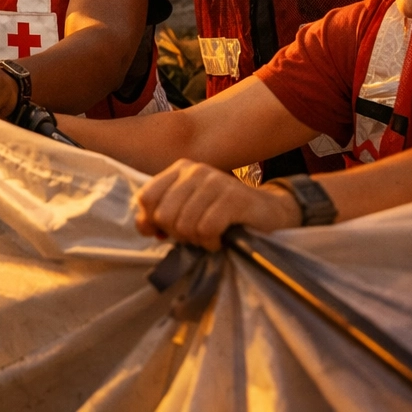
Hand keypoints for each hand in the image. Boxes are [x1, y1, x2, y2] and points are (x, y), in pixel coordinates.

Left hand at [134, 159, 300, 250]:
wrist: (268, 212)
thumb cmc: (222, 213)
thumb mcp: (187, 209)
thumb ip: (161, 215)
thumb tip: (143, 226)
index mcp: (179, 169)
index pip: (146, 197)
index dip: (152, 221)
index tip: (166, 232)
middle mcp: (195, 171)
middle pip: (163, 215)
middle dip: (177, 234)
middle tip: (195, 235)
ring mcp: (215, 182)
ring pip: (184, 225)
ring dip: (197, 241)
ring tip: (209, 236)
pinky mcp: (233, 198)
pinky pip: (207, 230)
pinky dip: (212, 242)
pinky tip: (220, 239)